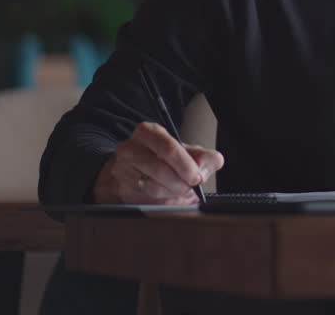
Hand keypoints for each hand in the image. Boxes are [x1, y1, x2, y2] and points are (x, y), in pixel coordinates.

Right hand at [92, 121, 224, 204]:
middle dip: (181, 182)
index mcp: (148, 132)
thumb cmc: (162, 157)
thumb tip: (214, 162)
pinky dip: (163, 200)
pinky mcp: (121, 188)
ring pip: (153, 187)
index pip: (168, 148)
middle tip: (191, 186)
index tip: (197, 177)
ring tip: (180, 189)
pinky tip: (167, 194)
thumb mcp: (185, 151)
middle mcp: (130, 148)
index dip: (186, 165)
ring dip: (173, 192)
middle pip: (160, 169)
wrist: (134, 169)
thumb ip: (204, 156)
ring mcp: (122, 169)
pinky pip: (146, 199)